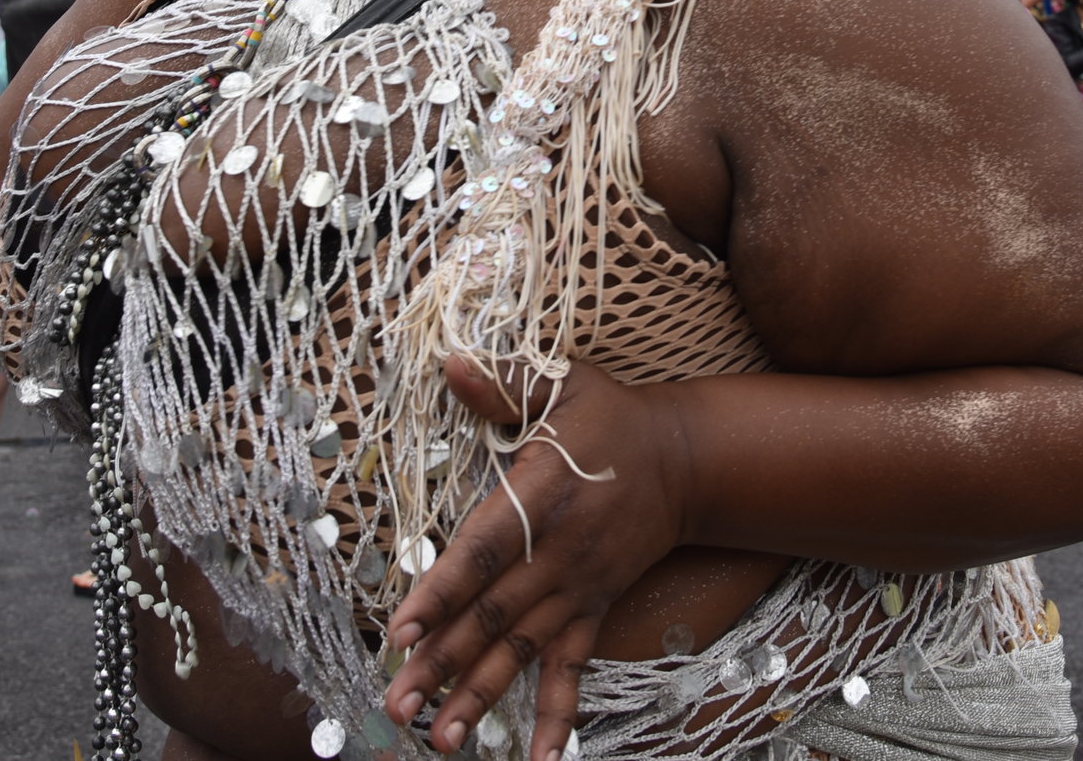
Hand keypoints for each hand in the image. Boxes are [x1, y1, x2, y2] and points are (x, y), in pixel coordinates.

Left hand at [383, 358, 685, 757]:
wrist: (686, 459)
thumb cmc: (613, 418)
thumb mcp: (564, 383)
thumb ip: (504, 380)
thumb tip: (449, 360)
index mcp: (539, 496)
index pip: (482, 553)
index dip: (440, 591)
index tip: (401, 627)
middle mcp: (556, 554)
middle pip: (490, 616)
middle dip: (440, 662)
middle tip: (395, 702)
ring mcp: (576, 588)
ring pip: (519, 650)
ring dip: (478, 696)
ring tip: (440, 738)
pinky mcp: (594, 608)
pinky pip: (572, 670)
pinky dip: (557, 716)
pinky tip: (540, 759)